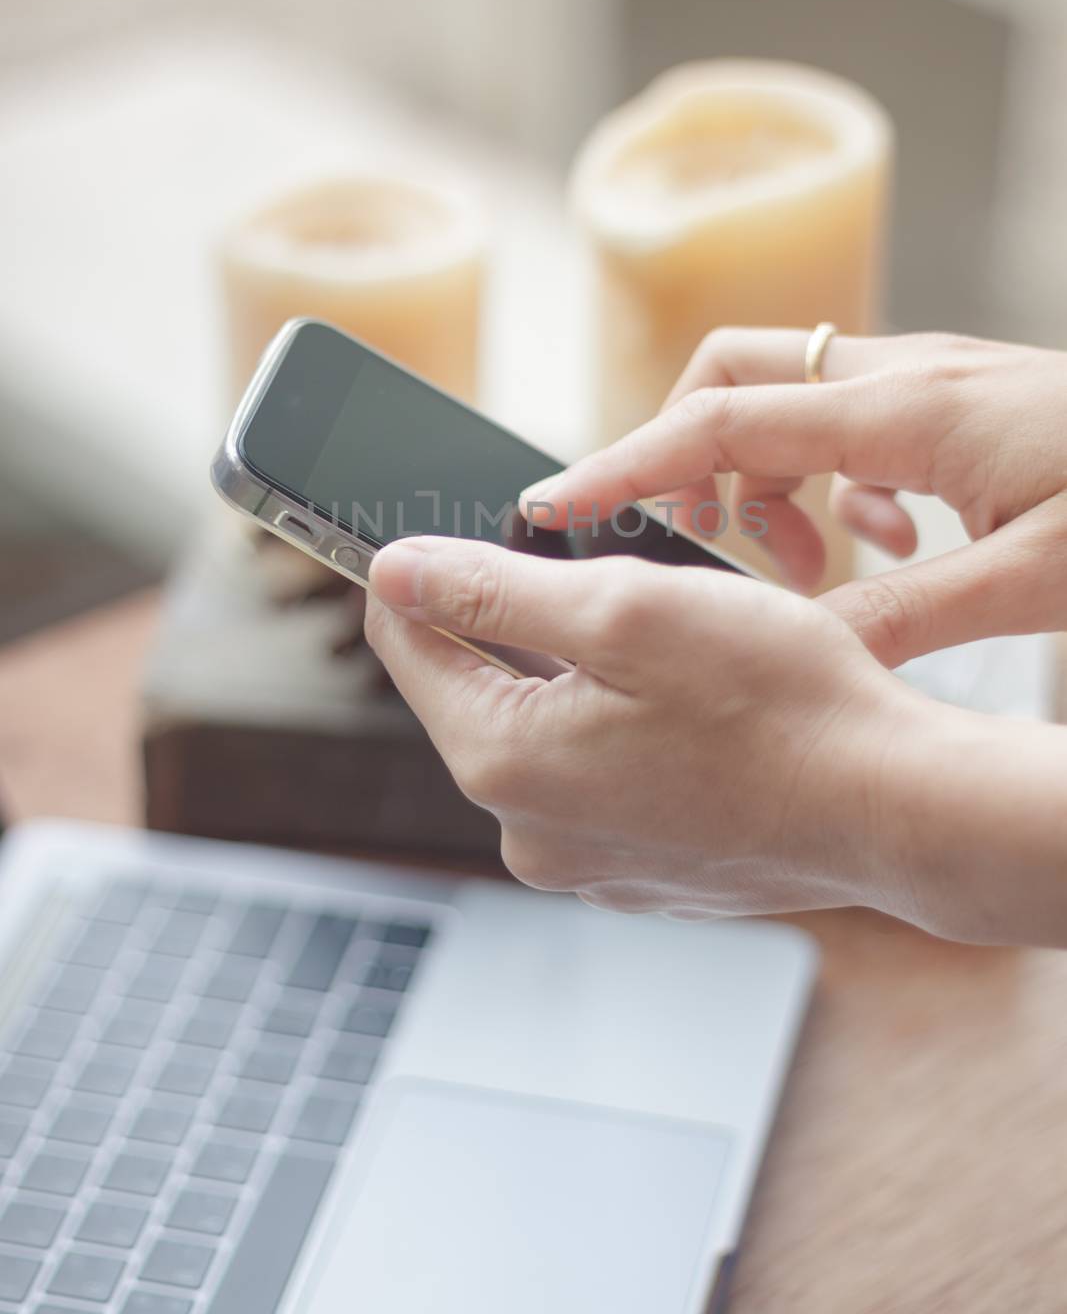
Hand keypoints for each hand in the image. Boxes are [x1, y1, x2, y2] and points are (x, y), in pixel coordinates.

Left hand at [364, 535, 930, 923]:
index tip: (430, 528)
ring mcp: (588, 864)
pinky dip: (624, 731)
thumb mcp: (623, 610)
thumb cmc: (778, 701)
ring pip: (547, 734)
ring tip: (656, 634)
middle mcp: (530, 833)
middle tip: (581, 568)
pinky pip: (601, 780)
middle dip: (513, 623)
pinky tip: (690, 706)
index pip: (407, 647)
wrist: (897, 807)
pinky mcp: (643, 873)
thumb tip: (392, 570)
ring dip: (577, 676)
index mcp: (505, 763)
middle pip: (478, 694)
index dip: (414, 575)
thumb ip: (492, 590)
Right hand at [520, 329, 1066, 665]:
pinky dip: (837, 485)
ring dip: (774, 486)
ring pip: (792, 404)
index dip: (624, 466)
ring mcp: (930, 380)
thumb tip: (796, 651)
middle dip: (690, 457)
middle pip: (736, 376)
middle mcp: (903, 376)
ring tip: (815, 572)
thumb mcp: (1034, 580)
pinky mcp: (956, 400)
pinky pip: (851, 423)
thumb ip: (904, 613)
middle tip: (709, 551)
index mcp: (906, 410)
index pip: (722, 423)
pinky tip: (890, 546)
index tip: (547, 505)